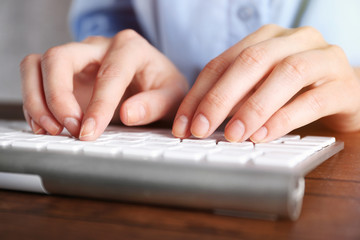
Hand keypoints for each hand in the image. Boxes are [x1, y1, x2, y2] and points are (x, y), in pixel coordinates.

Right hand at [21, 29, 187, 139]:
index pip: (108, 74)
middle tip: (70, 128)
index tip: (89, 133)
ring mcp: (79, 57)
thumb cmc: (163, 86)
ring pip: (39, 64)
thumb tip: (128, 114)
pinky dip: (35, 103)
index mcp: (129, 47)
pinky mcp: (66, 73)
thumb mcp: (172, 96)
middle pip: (60, 58)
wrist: (155, 81)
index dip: (97, 105)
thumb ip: (154, 104)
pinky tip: (47, 125)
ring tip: (52, 129)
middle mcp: (99, 46)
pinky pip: (36, 78)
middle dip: (58, 97)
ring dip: (38, 99)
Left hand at [172, 24, 359, 141]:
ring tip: (233, 134)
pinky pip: (313, 100)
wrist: (348, 92)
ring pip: (285, 74)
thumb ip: (235, 96)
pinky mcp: (344, 86)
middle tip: (200, 130)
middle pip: (251, 62)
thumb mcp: (259, 88)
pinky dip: (284, 118)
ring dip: (253, 107)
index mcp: (267, 38)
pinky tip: (263, 135)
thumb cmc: (296, 91)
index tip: (182, 124)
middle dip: (220, 98)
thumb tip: (199, 121)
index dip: (199, 94)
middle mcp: (295, 40)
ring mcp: (323, 59)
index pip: (223, 62)